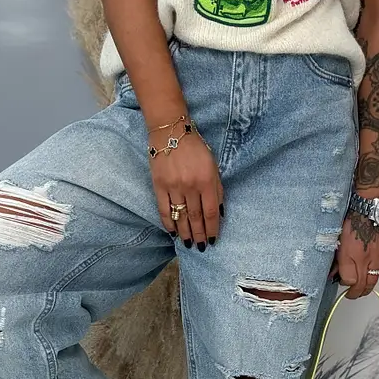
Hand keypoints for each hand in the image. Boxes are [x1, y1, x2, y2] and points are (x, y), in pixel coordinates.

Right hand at [151, 131, 223, 249]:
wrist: (170, 132)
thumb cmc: (195, 148)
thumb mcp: (213, 165)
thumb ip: (217, 189)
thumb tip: (219, 213)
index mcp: (207, 180)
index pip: (211, 212)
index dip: (212, 229)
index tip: (213, 239)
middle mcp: (190, 186)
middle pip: (196, 218)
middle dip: (199, 235)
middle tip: (201, 247)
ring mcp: (173, 187)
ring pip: (181, 216)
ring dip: (185, 233)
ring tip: (188, 244)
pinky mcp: (159, 186)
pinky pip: (164, 210)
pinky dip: (169, 223)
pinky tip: (172, 232)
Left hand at [331, 211, 378, 298]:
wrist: (370, 204)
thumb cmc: (353, 216)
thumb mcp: (337, 237)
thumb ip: (335, 256)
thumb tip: (333, 269)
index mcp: (347, 255)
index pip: (347, 281)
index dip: (344, 284)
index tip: (342, 282)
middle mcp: (362, 258)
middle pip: (360, 285)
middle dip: (355, 293)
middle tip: (352, 293)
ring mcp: (377, 256)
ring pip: (373, 281)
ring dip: (368, 288)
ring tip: (364, 289)